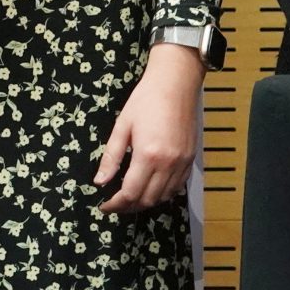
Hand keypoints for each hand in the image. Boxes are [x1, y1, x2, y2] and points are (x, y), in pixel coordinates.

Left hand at [94, 43, 201, 212]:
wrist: (175, 83)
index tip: (105, 206)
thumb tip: (100, 181)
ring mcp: (182, 163)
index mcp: (147, 155)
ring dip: (146, 202)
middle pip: (148, 199)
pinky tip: (151, 188)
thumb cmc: (145, 100)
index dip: (116, 204)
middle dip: (129, 207)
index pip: (130, 193)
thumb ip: (111, 157)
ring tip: (131, 198)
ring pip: (163, 197)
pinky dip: (163, 193)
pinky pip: (177, 187)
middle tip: (115, 204)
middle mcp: (168, 164)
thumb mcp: (122, 126)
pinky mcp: (190, 159)